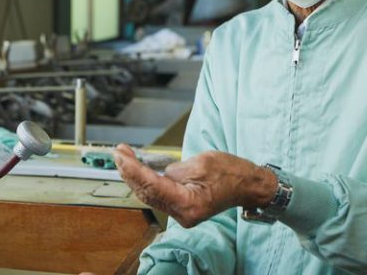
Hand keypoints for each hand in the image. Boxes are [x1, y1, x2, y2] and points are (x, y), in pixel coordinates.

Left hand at [113, 144, 276, 227]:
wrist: (248, 186)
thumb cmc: (231, 173)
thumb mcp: (202, 162)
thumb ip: (175, 170)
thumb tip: (157, 171)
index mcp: (189, 204)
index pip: (152, 186)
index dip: (133, 169)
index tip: (121, 155)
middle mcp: (183, 214)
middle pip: (147, 193)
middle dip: (129, 172)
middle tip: (118, 152)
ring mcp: (182, 214)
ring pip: (149, 195)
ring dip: (134, 176)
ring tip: (122, 157)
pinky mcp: (182, 208)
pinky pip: (158, 195)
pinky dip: (145, 181)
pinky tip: (136, 169)